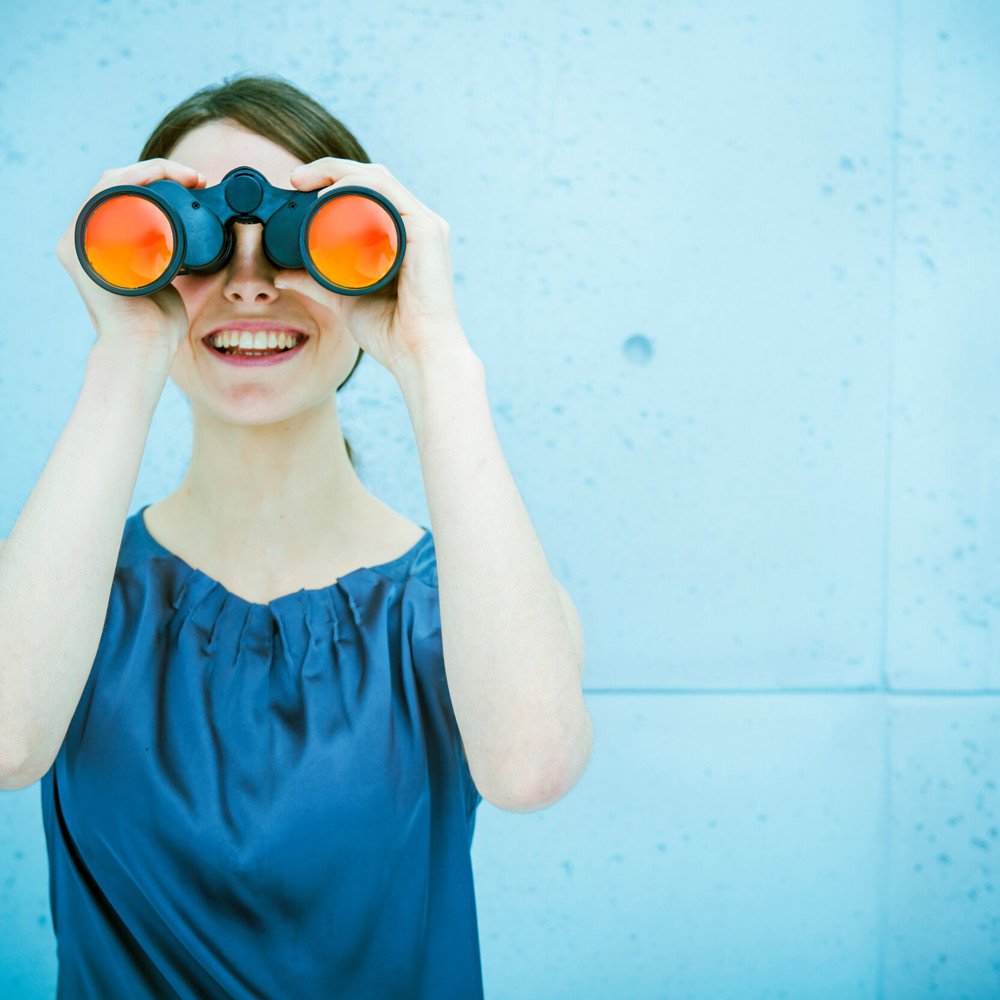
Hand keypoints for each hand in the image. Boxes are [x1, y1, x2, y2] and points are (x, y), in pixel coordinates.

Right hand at [56, 158, 205, 362]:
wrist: (144, 346)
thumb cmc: (157, 322)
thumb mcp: (167, 279)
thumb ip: (172, 260)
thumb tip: (199, 245)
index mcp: (105, 239)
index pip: (129, 190)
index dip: (163, 176)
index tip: (198, 182)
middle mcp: (86, 235)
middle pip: (119, 182)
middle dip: (161, 171)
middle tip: (197, 178)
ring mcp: (78, 240)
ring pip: (110, 184)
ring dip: (149, 171)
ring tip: (186, 177)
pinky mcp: (76, 247)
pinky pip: (100, 198)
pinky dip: (127, 180)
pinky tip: (153, 175)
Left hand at [273, 159, 472, 378]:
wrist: (418, 355)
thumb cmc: (392, 333)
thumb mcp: (344, 299)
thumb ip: (316, 283)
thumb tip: (282, 275)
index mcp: (404, 234)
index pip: (368, 189)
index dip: (331, 179)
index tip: (297, 185)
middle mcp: (417, 223)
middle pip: (371, 177)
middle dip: (329, 168)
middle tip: (295, 178)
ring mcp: (424, 225)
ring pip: (377, 178)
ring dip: (338, 171)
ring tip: (307, 182)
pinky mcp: (426, 231)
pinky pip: (388, 192)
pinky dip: (357, 184)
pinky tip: (332, 192)